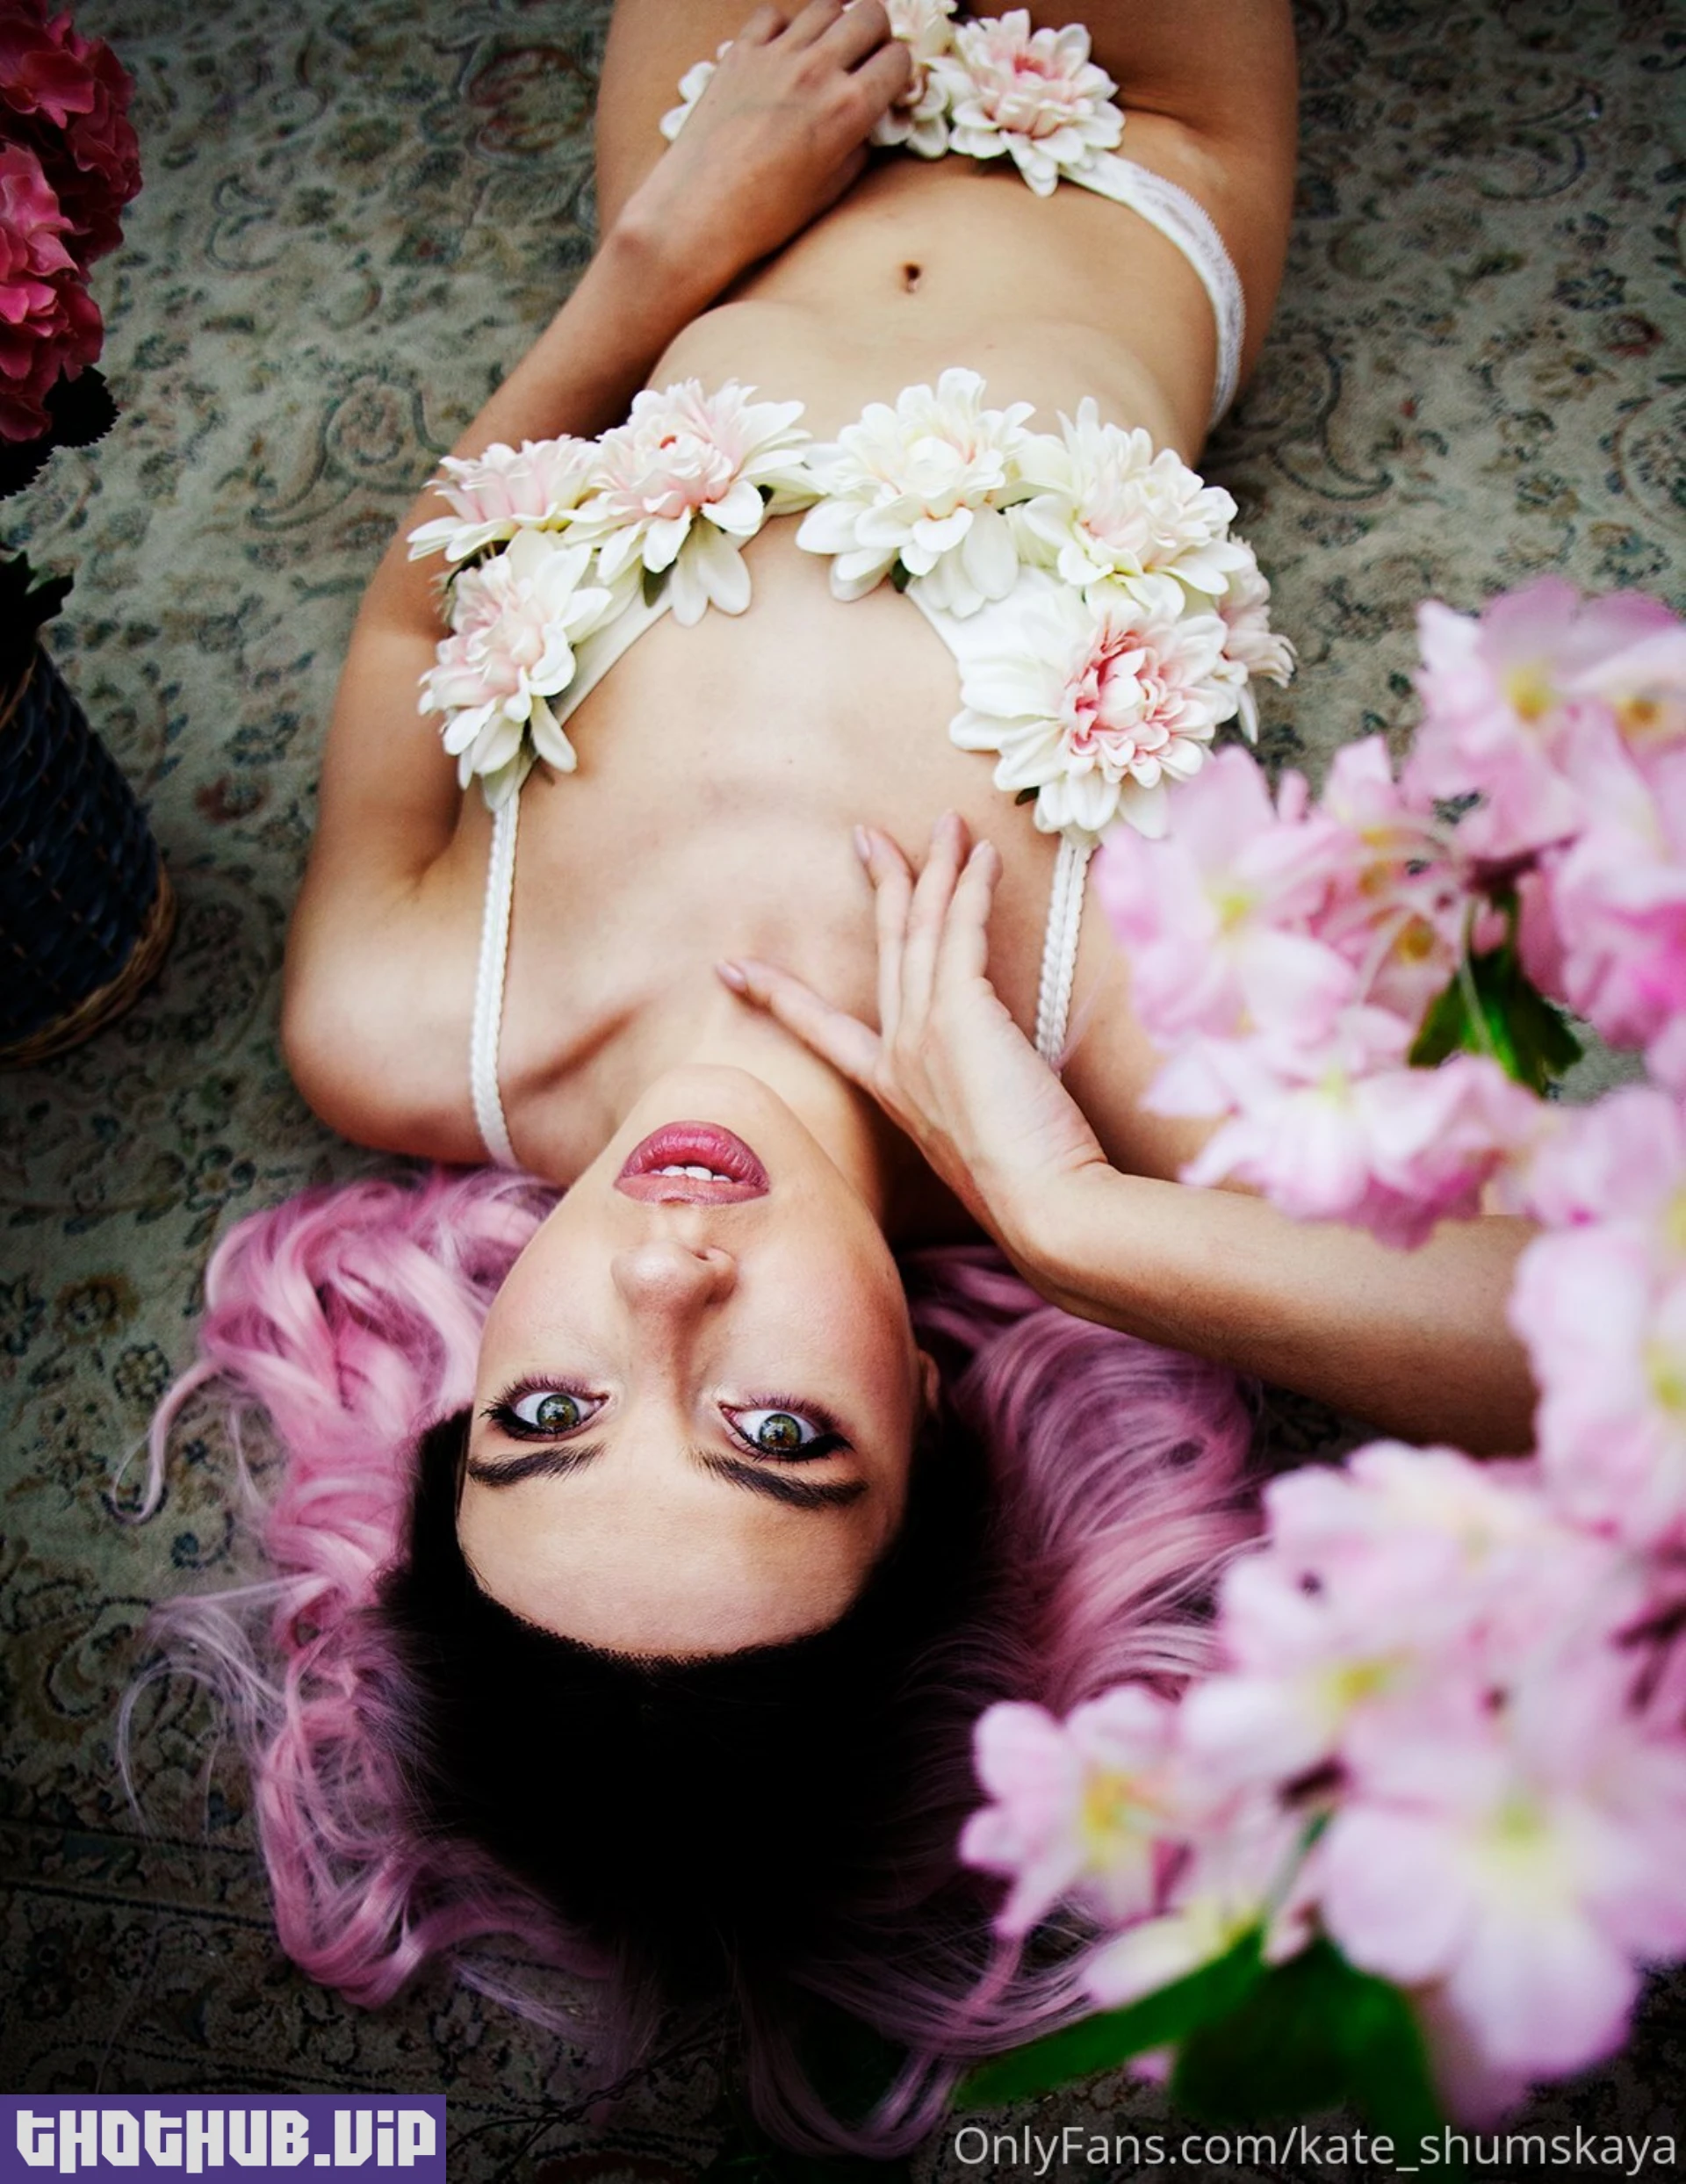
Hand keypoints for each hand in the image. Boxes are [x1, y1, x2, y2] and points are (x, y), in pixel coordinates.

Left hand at [616, 2, 911, 309]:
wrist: (698, 213)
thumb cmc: (765, 215)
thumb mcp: (830, 189)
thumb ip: (858, 146)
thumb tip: (868, 123)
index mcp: (848, 108)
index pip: (899, 59)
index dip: (900, 72)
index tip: (890, 86)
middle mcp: (817, 70)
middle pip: (869, 13)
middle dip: (877, 34)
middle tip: (865, 60)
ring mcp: (776, 55)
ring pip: (826, 6)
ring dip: (835, 25)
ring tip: (826, 54)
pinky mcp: (740, 52)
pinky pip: (774, 14)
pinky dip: (786, 26)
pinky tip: (783, 53)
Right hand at [718, 813, 1110, 1257]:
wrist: (1043, 1209)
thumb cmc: (1029, 1190)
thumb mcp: (976, 1141)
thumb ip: (968, 1098)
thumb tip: (995, 1075)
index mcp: (890, 1090)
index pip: (822, 1032)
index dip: (777, 996)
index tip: (732, 968)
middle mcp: (898, 1056)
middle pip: (884, 950)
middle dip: (879, 885)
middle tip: (868, 838)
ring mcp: (924, 1032)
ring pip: (919, 928)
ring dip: (933, 868)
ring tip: (946, 824)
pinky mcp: (961, 1013)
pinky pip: (960, 931)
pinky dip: (970, 887)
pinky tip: (981, 856)